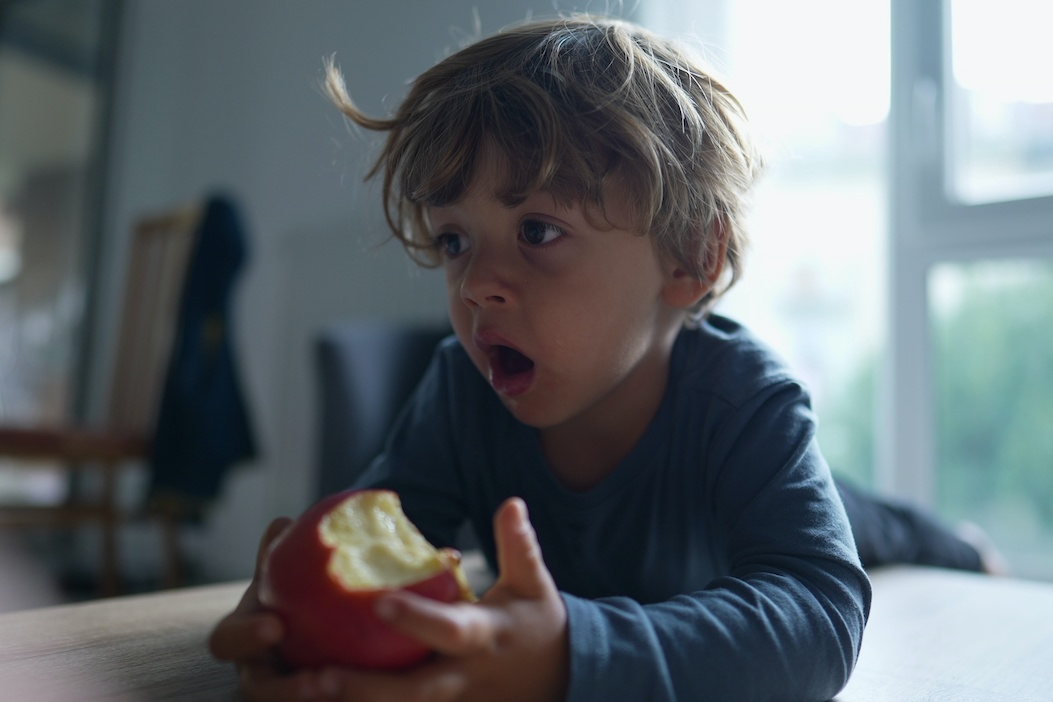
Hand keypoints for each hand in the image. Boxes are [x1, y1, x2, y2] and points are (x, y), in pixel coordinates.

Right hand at [209, 517, 334, 700]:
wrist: (316, 615)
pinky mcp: (309, 697)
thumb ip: (280, 553)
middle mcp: (258, 668)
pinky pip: (325, 701)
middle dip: (284, 690)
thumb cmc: (294, 589)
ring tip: (339, 692)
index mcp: (243, 635)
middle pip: (258, 690)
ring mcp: (282, 688)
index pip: (226, 641)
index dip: (245, 636)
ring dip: (310, 701)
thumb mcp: (285, 573)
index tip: (275, 625)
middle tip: (315, 681)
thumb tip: (282, 523)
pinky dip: (343, 699)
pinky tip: (370, 695)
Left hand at [319, 497, 568, 701]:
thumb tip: (511, 503)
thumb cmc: (536, 624)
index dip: (418, 619)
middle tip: (318, 675)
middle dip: (366, 687)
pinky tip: (314, 699)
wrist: (559, 680)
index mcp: (485, 637)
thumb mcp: (533, 585)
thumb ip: (519, 547)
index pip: (450, 630)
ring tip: (303, 691)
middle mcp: (462, 677)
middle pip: (412, 692)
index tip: (380, 603)